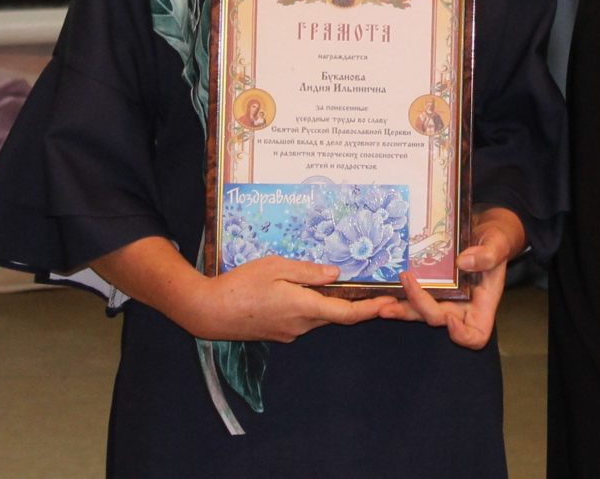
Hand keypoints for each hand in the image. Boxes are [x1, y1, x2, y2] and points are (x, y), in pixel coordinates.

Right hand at [175, 255, 396, 342]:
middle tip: (376, 288)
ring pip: (319, 316)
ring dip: (331, 303)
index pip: (347, 313)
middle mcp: (301, 325)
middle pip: (336, 315)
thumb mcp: (275, 266)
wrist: (209, 312)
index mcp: (304, 307)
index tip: (391, 303)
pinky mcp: (278, 333)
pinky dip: (312, 307)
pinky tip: (304, 291)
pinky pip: (303, 319)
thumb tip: (336, 274)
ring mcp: (290, 332)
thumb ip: (308, 271)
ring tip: (340, 284)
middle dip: (357, 304)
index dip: (372, 309)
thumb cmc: (240, 284)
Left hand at [377, 205, 524, 348]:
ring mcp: (443, 299)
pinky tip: (382, 290)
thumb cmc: (495, 241)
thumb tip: (463, 262)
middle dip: (421, 307)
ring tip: (382, 302)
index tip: (450, 318)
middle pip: (439, 320)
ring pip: (420, 313)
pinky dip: (397, 296)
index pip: (476, 335)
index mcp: (483, 305)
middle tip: (407, 282)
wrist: (481, 230)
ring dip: (401, 309)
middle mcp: (461, 307)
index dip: (462, 335)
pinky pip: (412, 297)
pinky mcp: (429, 288)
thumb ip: (488, 254)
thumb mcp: (497, 243)